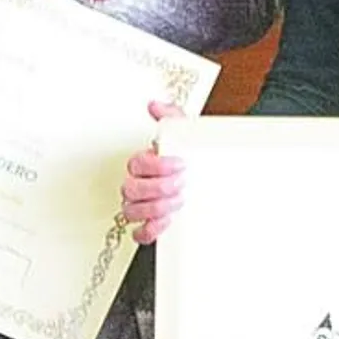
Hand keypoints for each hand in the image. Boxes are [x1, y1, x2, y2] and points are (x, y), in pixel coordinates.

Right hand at [121, 101, 187, 244]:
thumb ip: (171, 117)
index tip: (180, 164)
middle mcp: (138, 185)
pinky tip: (168, 220)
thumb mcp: (185, 133)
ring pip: (132, 210)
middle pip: (132, 188)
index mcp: (143, 163)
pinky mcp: (150, 225)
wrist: (206, 178)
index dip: (158, 165)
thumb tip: (156, 106)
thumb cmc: (189, 158)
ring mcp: (141, 205)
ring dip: (157, 207)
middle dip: (158, 187)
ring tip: (179, 201)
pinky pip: (140, 233)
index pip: (137, 163)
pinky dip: (151, 229)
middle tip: (181, 183)